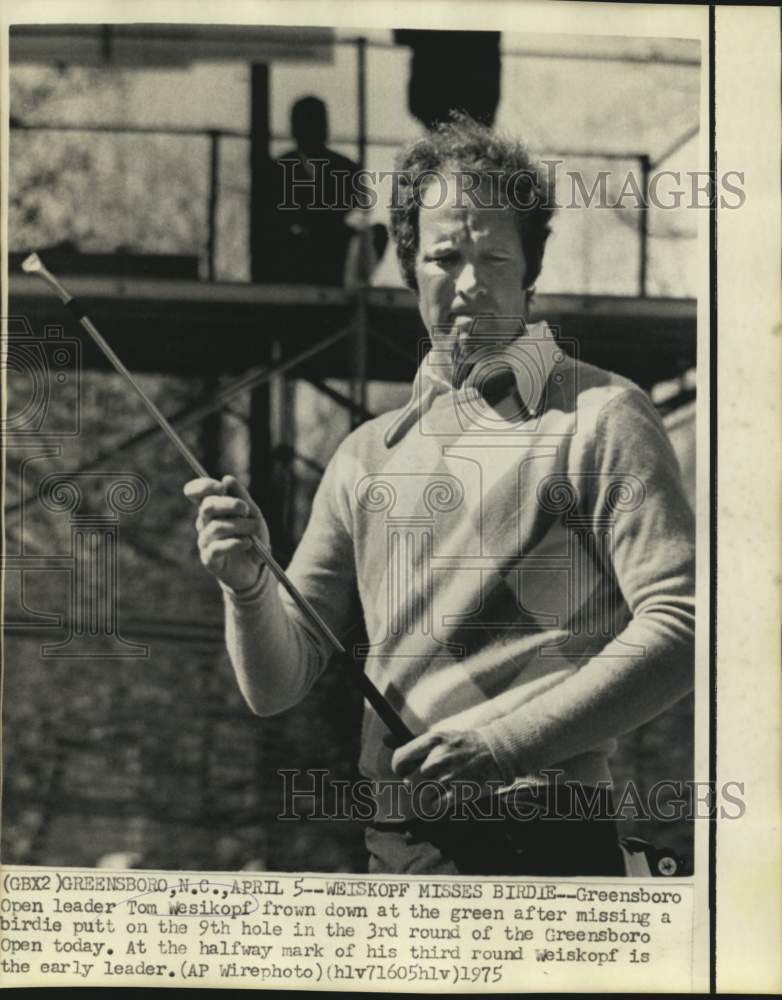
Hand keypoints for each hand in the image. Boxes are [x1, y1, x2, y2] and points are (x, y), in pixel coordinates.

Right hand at [184, 475, 269, 591]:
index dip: (203, 486)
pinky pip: (217, 548)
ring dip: (240, 527)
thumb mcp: (253, 514)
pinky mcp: (209, 559)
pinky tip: (247, 543)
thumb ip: (242, 497)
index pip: (195, 492)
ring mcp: (204, 541)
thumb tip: (227, 479)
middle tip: (245, 509)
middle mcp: (204, 523)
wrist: (255, 567)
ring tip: (253, 532)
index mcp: (212, 509)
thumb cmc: (252, 537)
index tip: (220, 487)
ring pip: (217, 527)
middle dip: (228, 504)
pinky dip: (235, 543)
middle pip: (207, 506)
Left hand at [389, 729, 503, 814]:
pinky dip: (435, 807)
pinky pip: (437, 807)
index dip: (399, 769)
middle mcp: (438, 758)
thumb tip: (388, 742)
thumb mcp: (441, 735)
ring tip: (433, 792)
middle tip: (421, 784)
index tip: (404, 771)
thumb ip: (417, 744)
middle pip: (409, 782)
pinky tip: (440, 801)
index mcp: (432, 741)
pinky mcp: (461, 792)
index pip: (400, 759)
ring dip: (424, 797)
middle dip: (413, 785)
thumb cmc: (465, 743)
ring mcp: (449, 776)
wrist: (497, 749)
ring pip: (421, 796)